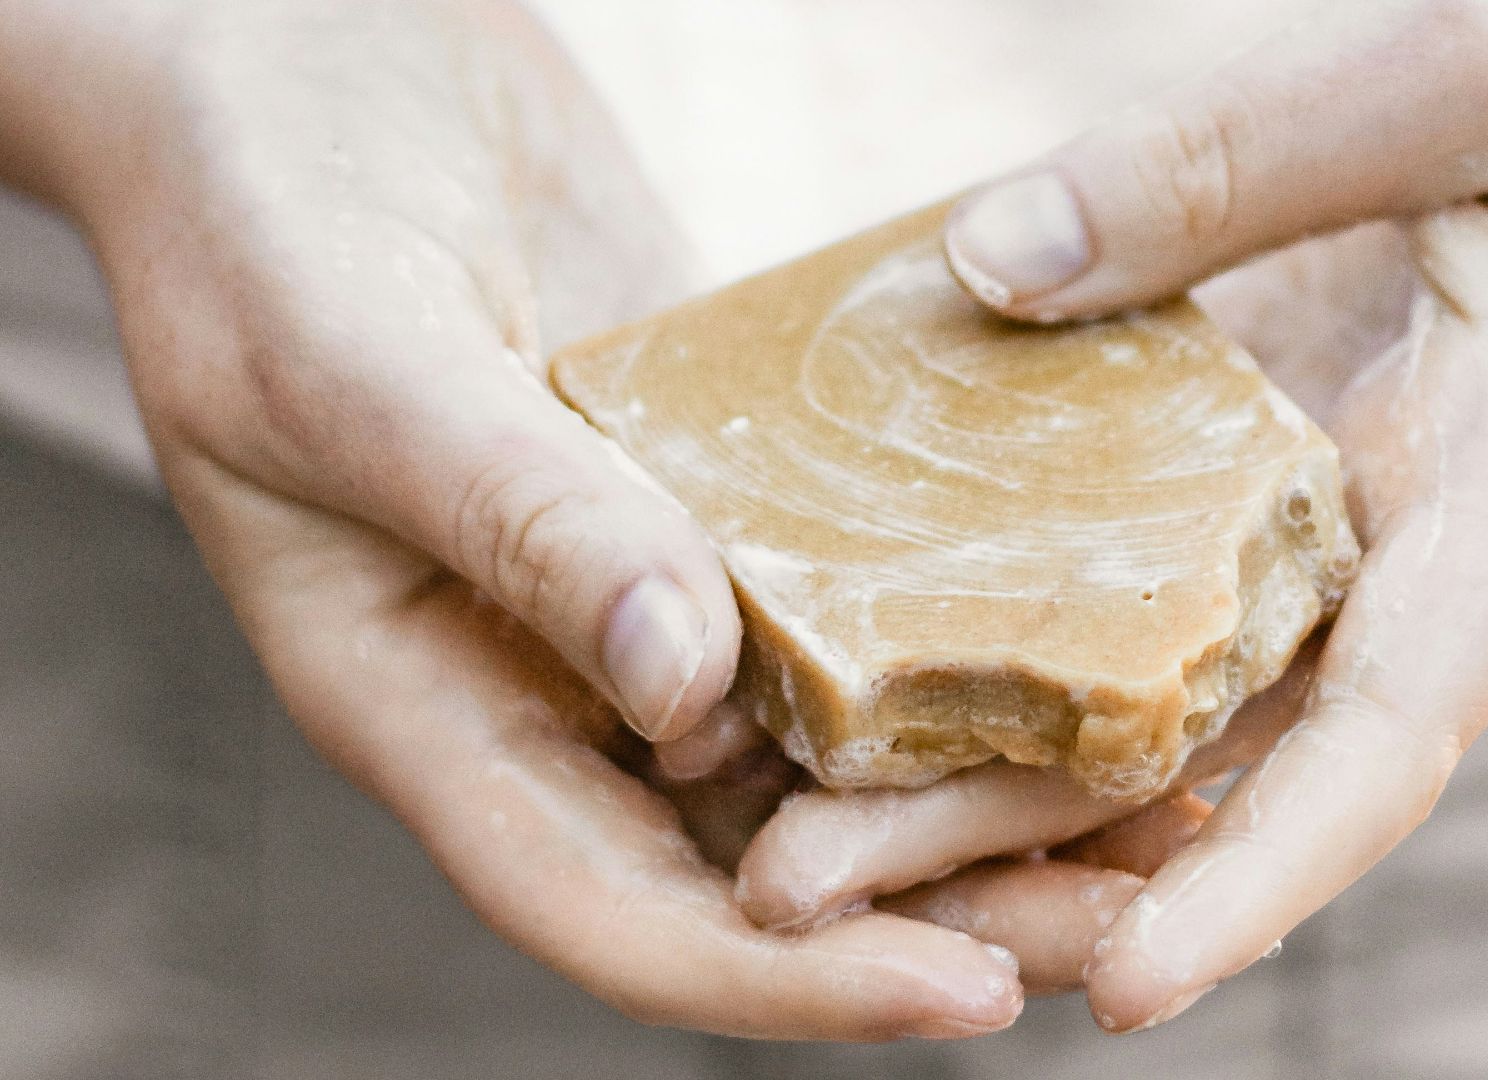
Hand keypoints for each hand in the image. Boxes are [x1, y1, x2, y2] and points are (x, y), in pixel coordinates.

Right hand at [0, 0, 1126, 1038]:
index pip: (620, 910)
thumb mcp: (351, 365)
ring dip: (983, 784)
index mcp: (435, 707)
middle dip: (945, 904)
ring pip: (830, 742)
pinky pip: (850, 591)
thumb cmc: (258, 216)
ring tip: (1165, 793)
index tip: (971, 996)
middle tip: (1134, 911)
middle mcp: (557, 682)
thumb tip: (681, 687)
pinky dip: (959, 629)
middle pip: (763, 860)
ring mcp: (646, 591)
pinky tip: (1091, 623)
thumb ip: (513, 518)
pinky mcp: (719, 492)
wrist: (298, 68)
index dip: (792, 979)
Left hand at [741, 0, 1487, 1030]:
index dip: (1264, 871)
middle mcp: (1393, 540)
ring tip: (785, 837)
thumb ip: (1240, 163)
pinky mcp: (1240, 452)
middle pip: (1212, 753)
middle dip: (1021, 850)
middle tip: (803, 890)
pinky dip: (996, 637)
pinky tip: (851, 671)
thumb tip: (996, 266)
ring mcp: (1308, 508)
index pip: (1392, 722)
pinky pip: (1114, 571)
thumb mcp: (1457, 68)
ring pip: (1143, 693)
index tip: (1128, 989)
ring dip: (974, 779)